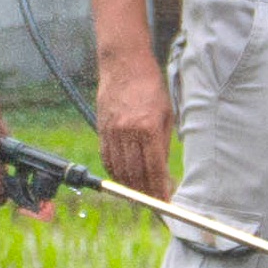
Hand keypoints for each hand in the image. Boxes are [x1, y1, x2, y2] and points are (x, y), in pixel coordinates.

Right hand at [94, 44, 171, 195]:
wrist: (123, 64)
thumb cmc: (150, 86)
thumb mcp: (166, 112)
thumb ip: (163, 142)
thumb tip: (162, 170)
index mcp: (148, 127)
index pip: (154, 168)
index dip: (159, 190)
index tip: (164, 203)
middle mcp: (128, 132)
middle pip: (135, 174)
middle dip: (145, 192)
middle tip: (153, 203)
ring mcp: (112, 131)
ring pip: (119, 169)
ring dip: (130, 186)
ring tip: (140, 195)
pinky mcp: (101, 128)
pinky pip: (107, 158)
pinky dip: (115, 173)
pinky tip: (123, 179)